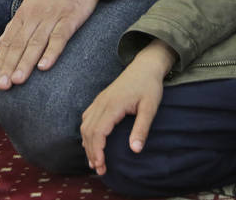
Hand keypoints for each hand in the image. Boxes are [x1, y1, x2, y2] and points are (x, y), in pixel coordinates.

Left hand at [0, 0, 98, 89]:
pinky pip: (59, 37)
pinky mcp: (70, 18)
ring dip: (25, 62)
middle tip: (2, 85)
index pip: (10, 41)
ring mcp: (52, 17)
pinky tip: (44, 66)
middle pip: (20, 44)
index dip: (2, 61)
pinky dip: (51, 52)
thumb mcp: (29, 5)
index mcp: (24, 14)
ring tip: (17, 80)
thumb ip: (14, 26)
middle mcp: (35, 17)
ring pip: (36, 43)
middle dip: (9, 65)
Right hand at [81, 39, 175, 175]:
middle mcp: (102, 103)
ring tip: (94, 161)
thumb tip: (135, 150)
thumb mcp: (150, 107)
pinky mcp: (101, 99)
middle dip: (91, 152)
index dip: (97, 151)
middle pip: (88, 131)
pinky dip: (86, 133)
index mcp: (113, 105)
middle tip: (99, 170)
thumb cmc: (149, 86)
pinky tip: (91, 142)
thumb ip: (142, 129)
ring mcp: (100, 100)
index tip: (101, 166)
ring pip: (85, 125)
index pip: (98, 132)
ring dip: (87, 144)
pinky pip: (87, 117)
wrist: (145, 65)